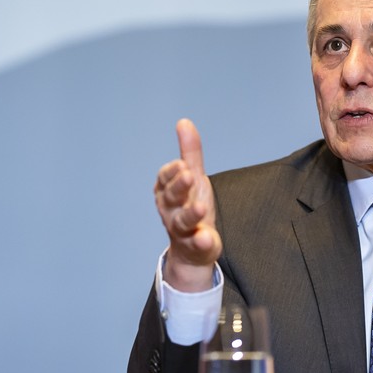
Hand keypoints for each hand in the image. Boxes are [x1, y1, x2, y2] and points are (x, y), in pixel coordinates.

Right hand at [154, 118, 221, 290]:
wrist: (191, 250)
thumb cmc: (189, 206)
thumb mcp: (192, 177)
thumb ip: (189, 152)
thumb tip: (184, 122)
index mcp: (167, 191)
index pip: (165, 178)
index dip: (172, 172)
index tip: (183, 165)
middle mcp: (170, 210)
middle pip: (171, 197)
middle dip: (179, 187)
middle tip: (189, 176)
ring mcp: (182, 230)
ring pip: (182, 221)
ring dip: (190, 213)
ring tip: (200, 208)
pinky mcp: (196, 246)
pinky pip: (197, 244)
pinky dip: (201, 242)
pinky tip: (207, 238)